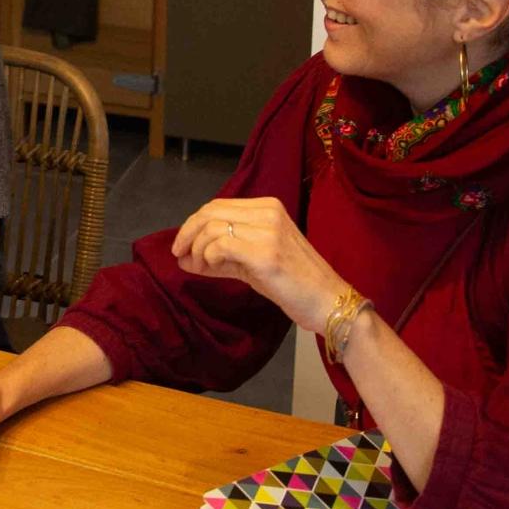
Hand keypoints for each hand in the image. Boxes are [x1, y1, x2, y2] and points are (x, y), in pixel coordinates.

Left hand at [170, 196, 349, 332]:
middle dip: (188, 233)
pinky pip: (221, 244)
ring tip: (196, 266)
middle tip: (179, 255)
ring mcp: (268, 230)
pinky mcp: (265, 252)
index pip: (218, 206)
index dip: (193, 224)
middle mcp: (268, 212)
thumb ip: (221, 257)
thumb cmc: (294, 284)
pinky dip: (208, 256)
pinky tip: (210, 268)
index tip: (182, 246)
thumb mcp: (254, 263)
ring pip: (212, 227)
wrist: (328, 302)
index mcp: (267, 207)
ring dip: (197, 248)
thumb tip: (185, 259)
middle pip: (210, 212)